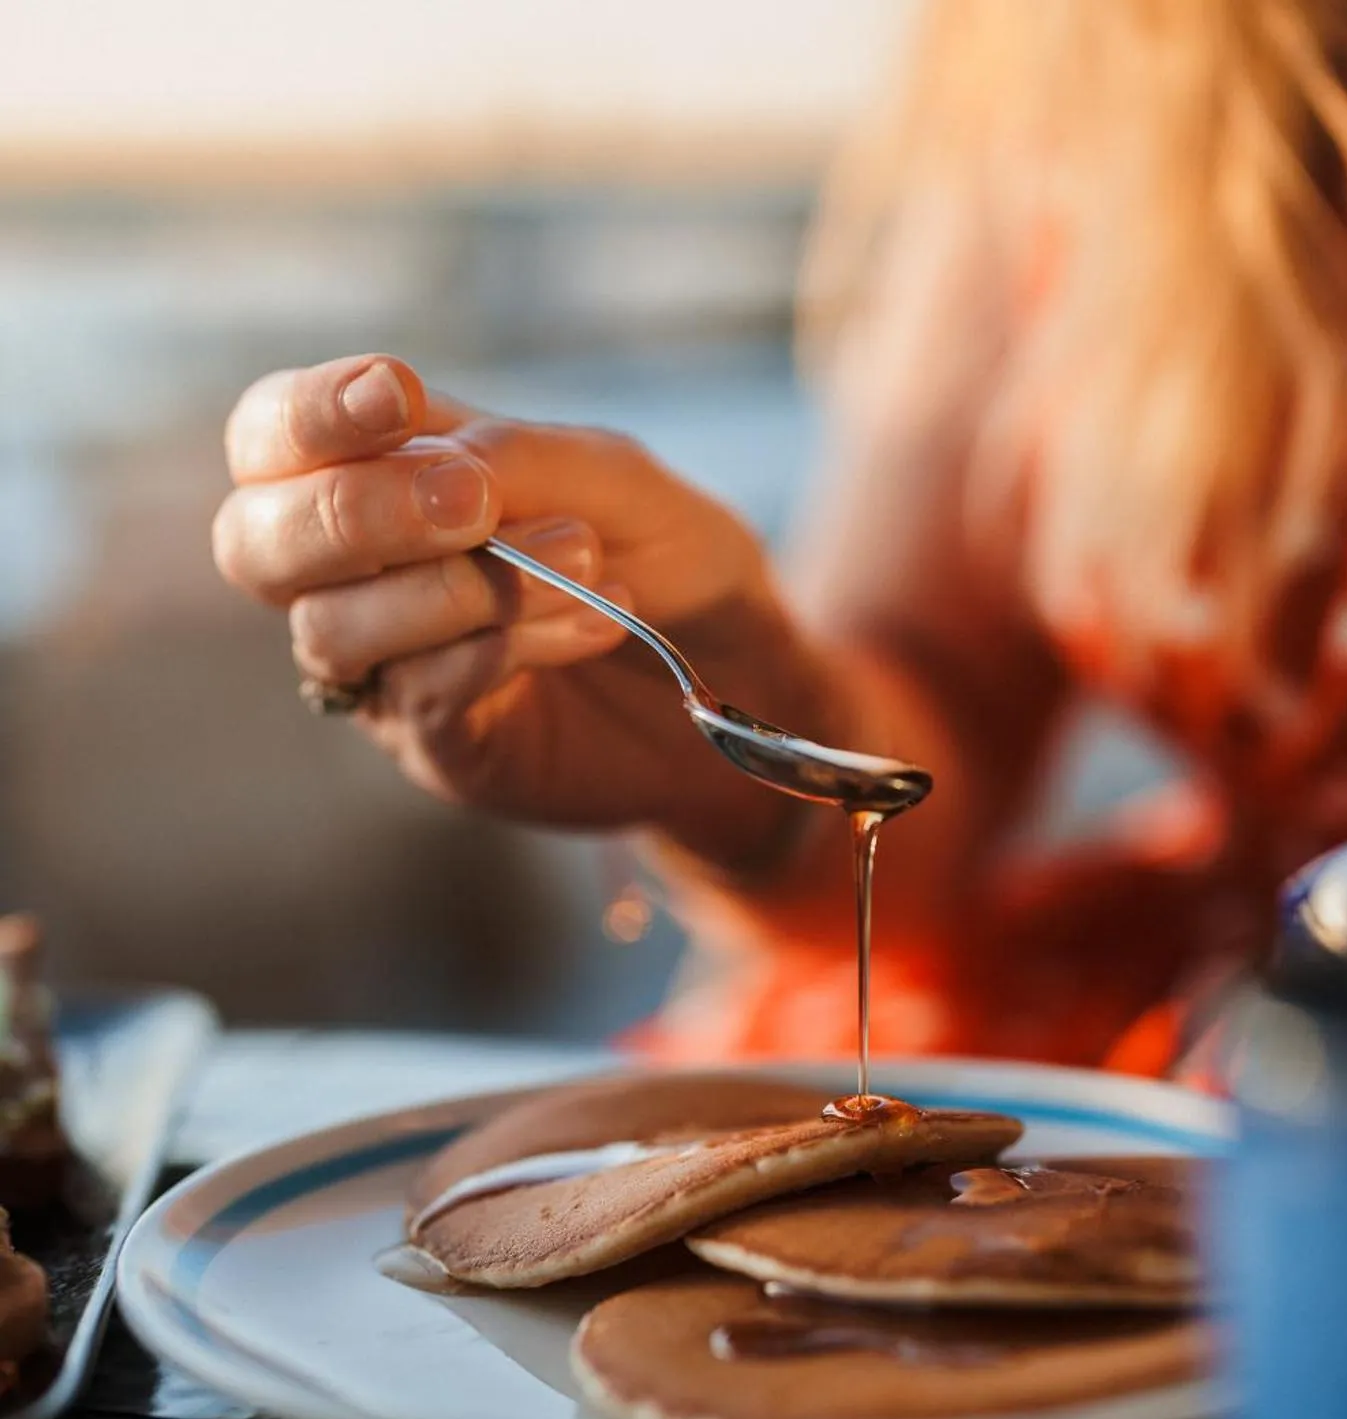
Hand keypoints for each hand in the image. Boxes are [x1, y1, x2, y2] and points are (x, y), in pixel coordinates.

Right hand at [212, 355, 832, 868]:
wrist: (745, 679)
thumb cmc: (669, 561)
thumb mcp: (615, 477)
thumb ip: (519, 454)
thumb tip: (437, 464)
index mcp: (380, 478)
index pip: (269, 439)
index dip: (305, 416)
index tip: (398, 395)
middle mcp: (358, 577)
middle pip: (252, 543)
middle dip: (349, 512)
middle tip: (469, 501)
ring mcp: (390, 671)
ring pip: (337, 629)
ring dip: (457, 586)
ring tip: (583, 560)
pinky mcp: (441, 746)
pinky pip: (427, 693)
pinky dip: (508, 644)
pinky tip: (593, 621)